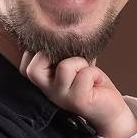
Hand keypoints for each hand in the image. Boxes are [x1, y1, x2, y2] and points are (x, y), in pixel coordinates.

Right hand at [20, 51, 136, 137]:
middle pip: (33, 69)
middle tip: (70, 57)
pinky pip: (84, 74)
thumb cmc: (91, 83)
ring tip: (86, 70)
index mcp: (44, 83)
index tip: (56, 49)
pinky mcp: (79, 100)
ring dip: (80, 62)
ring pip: (64, 67)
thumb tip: (60, 28)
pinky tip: (96, 81)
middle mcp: (49, 92)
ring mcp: (62, 98)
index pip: (25, 67)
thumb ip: (62, 51)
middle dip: (52, 54)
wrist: (111, 109)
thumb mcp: (72, 63)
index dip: (37, 51)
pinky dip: (94, 71)